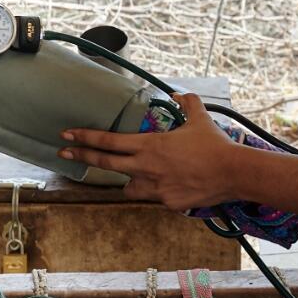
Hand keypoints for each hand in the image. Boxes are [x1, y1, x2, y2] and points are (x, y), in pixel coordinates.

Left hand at [63, 94, 239, 209]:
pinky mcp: (167, 203)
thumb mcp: (199, 117)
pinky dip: (160, 190)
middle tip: (64, 153)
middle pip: (105, 164)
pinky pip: (155, 197)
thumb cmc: (214, 144)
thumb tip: (177, 94)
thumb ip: (186, 103)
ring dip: (129, 181)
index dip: (85, 138)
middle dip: (82, 157)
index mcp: (149, 146)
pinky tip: (175, 185)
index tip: (67, 136)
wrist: (232, 172)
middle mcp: (146, 168)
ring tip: (138, 175)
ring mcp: (155, 188)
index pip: (108, 141)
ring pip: (128, 187)